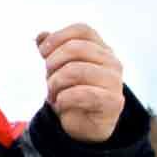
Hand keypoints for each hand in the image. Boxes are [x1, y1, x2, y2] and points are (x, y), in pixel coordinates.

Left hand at [37, 23, 124, 142]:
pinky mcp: (113, 102)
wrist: (83, 126)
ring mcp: (115, 81)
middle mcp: (111, 61)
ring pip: (76, 70)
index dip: (58, 37)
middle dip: (53, 62)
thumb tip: (41, 35)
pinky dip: (64, 98)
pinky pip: (83, 94)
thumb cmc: (72, 93)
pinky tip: (61, 103)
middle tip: (46, 77)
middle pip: (76, 48)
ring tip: (52, 93)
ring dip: (56, 82)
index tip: (42, 52)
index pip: (82, 30)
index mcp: (101, 49)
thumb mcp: (58, 69)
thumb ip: (52, 51)